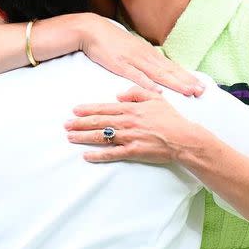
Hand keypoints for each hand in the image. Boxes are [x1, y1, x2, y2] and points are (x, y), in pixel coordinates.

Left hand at [66, 86, 205, 163]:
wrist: (183, 138)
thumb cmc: (171, 118)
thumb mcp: (155, 98)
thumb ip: (135, 92)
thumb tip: (118, 95)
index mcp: (131, 109)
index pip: (104, 108)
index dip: (88, 109)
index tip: (75, 110)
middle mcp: (127, 122)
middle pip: (99, 122)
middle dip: (80, 123)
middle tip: (65, 125)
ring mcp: (129, 138)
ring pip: (102, 136)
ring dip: (84, 137)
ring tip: (70, 137)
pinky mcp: (133, 152)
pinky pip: (112, 154)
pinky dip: (98, 155)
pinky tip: (86, 155)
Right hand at [79, 15, 203, 96]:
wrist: (92, 30)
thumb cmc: (111, 41)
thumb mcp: (132, 49)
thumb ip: (143, 60)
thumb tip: (156, 71)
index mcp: (148, 53)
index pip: (171, 67)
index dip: (185, 77)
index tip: (199, 85)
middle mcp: (145, 56)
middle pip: (170, 71)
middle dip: (186, 82)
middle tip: (201, 91)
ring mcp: (134, 60)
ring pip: (159, 74)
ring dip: (175, 83)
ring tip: (189, 92)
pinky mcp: (120, 65)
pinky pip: (136, 76)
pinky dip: (148, 84)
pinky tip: (158, 91)